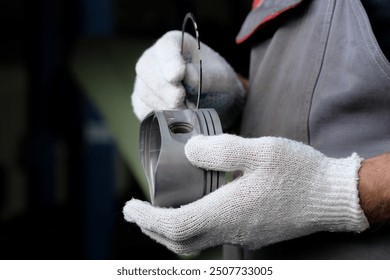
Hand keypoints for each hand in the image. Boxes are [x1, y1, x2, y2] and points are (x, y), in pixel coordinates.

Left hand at [123, 134, 368, 254]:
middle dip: (153, 228)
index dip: (147, 218)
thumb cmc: (298, 172)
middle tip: (138, 211)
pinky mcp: (252, 233)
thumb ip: (221, 150)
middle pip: (179, 241)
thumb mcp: (260, 150)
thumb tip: (189, 151)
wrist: (333, 196)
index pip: (175, 226)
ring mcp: (242, 235)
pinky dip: (192, 230)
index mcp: (228, 210)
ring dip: (170, 231)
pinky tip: (194, 210)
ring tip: (159, 212)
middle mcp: (231, 229)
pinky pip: (211, 238)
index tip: (130, 207)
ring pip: (194, 243)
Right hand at [131, 31, 245, 129]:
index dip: (169, 61)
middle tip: (182, 101)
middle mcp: (154, 58)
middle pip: (146, 69)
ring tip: (187, 112)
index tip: (177, 76)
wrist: (213, 100)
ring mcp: (145, 80)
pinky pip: (143, 109)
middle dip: (165, 89)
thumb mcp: (221, 76)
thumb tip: (187, 74)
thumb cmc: (216, 81)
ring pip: (144, 92)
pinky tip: (176, 119)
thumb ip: (206, 75)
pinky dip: (159, 117)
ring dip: (165, 106)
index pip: (165, 47)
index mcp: (175, 43)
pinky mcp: (142, 101)